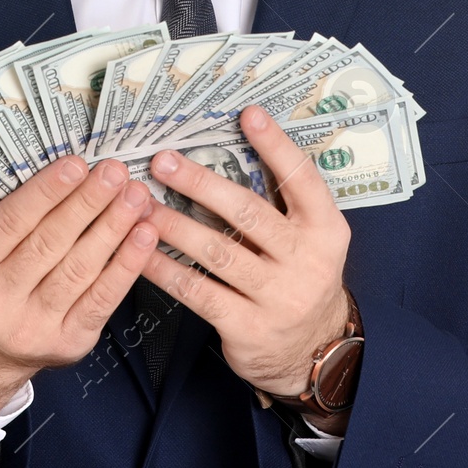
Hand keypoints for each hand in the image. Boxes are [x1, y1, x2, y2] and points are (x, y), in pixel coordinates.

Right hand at [0, 155, 156, 413]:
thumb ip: (7, 215)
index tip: (76, 165)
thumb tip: (63, 172)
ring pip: (80, 269)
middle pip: (50, 243)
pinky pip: (102, 299)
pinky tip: (143, 237)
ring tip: (134, 197)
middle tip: (115, 172)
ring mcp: (34, 326)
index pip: (10, 222)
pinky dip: (127, 266)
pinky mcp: (67, 342)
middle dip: (88, 203)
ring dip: (113, 228)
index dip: (46, 192)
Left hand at [141, 105, 351, 399]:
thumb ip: (284, 201)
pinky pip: (199, 292)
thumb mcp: (310, 238)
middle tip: (164, 161)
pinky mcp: (248, 328)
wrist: (315, 353)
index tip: (247, 114)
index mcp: (326, 229)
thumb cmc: (300, 276)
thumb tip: (234, 145)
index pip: (302, 179)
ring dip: (175, 224)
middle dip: (202, 183)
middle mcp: (307, 261)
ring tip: (142, 203)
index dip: (276, 146)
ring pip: (218, 252)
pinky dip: (166, 269)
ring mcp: (278, 297)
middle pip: (249, 213)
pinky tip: (141, 250)